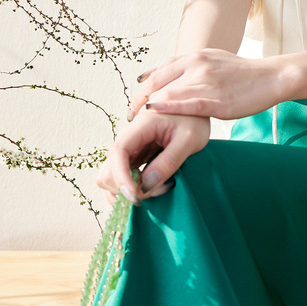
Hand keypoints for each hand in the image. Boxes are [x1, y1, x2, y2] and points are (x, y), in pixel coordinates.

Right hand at [96, 109, 210, 206]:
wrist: (197, 108)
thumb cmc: (195, 119)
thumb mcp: (189, 140)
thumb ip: (169, 161)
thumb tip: (145, 186)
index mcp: (141, 125)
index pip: (118, 152)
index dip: (121, 178)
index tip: (135, 197)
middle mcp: (128, 137)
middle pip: (109, 170)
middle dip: (129, 188)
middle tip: (162, 189)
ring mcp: (129, 149)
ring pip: (110, 177)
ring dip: (129, 190)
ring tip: (160, 188)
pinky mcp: (133, 158)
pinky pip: (120, 178)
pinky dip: (130, 189)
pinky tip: (153, 188)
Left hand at [127, 49, 288, 123]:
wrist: (272, 77)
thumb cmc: (244, 73)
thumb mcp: (215, 61)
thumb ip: (193, 67)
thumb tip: (173, 76)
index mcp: (196, 56)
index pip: (160, 71)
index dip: (143, 87)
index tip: (134, 100)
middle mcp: (197, 65)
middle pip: (158, 82)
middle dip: (139, 99)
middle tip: (129, 114)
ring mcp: (206, 82)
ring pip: (169, 93)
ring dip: (148, 108)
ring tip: (136, 122)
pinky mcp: (216, 99)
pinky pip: (187, 104)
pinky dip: (168, 107)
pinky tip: (155, 112)